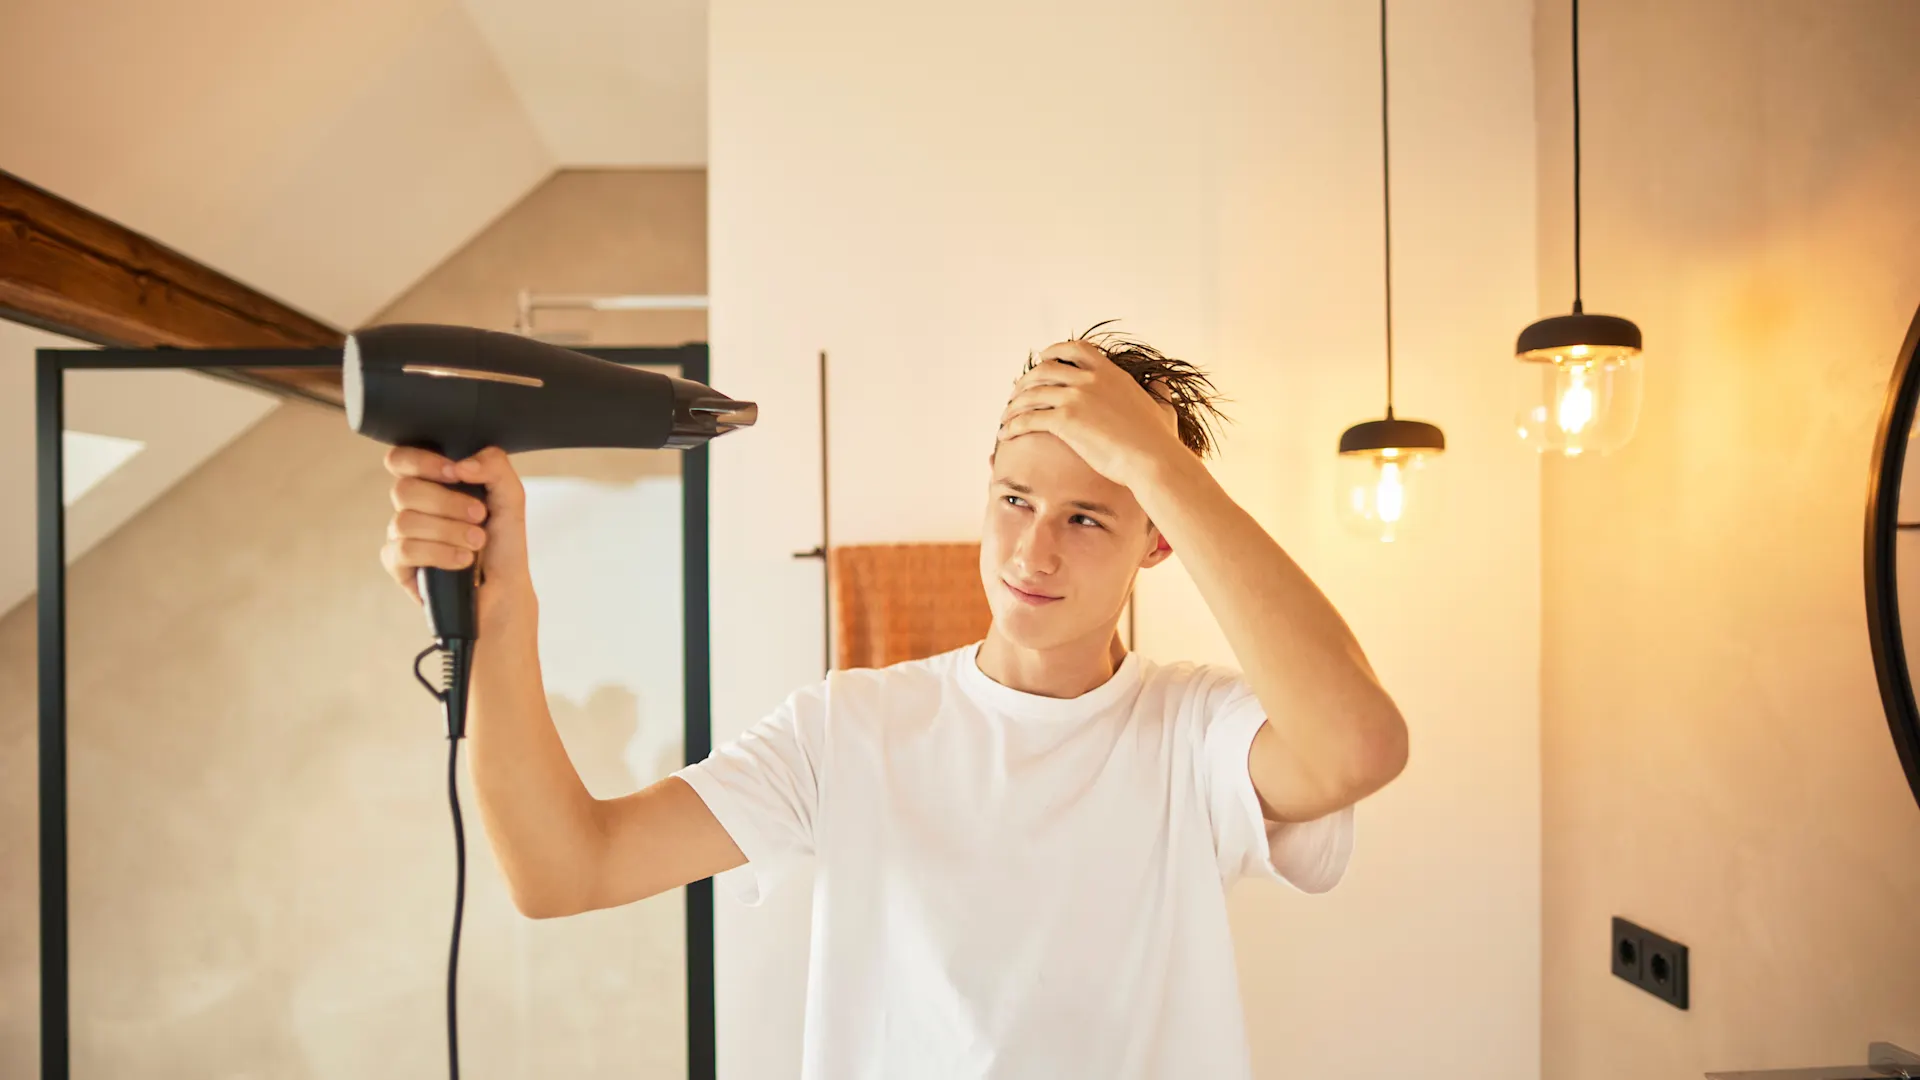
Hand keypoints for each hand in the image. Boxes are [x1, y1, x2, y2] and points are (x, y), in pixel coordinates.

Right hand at [379, 446, 533, 623]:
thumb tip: (461, 464)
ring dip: (450, 531)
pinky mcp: (398, 564)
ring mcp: (402, 535)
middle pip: (404, 489)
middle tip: (480, 516)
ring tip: (477, 543)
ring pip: (405, 521)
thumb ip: (494, 466)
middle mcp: (413, 507)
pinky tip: (462, 561)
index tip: (454, 473)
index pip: (402, 459)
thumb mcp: (511, 496)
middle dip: (448, 503)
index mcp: (433, 484)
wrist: (505, 589)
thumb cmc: (503, 543)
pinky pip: (404, 550)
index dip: (421, 461)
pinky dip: (439, 553)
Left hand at [997, 340, 1186, 488]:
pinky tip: (1006, 433)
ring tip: (1006, 417)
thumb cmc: (1159, 441)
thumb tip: (1161, 383)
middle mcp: (1090, 379)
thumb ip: (1158, 392)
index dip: (1053, 352)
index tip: (1041, 360)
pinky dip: (1013, 424)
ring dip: (1014, 405)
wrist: (1153, 459)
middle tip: (1016, 395)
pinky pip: (1029, 418)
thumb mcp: (1162, 407)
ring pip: (1032, 393)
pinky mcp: (1065, 420)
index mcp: (1110, 373)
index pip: (1075, 349)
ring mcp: (1076, 397)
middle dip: (1025, 381)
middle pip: (1045, 369)